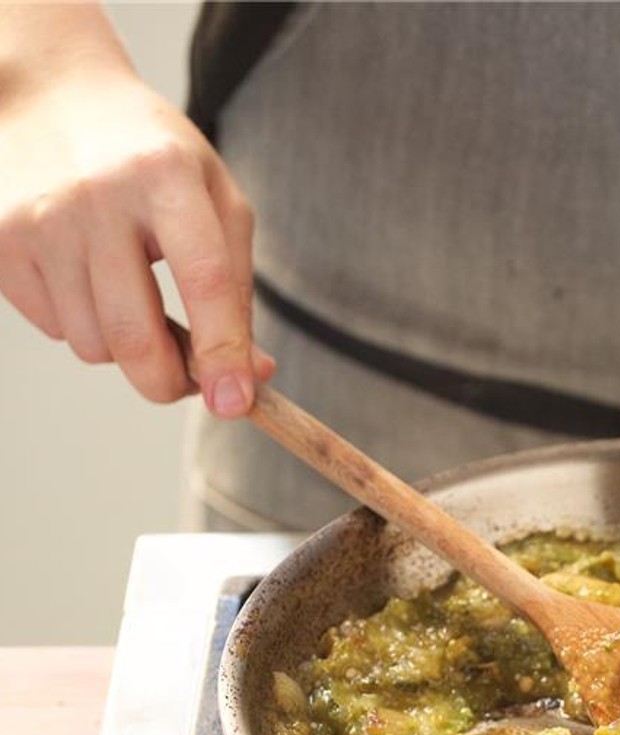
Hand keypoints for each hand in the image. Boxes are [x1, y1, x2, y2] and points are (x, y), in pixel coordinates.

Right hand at [0, 61, 272, 415]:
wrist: (56, 99)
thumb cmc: (155, 160)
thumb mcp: (216, 200)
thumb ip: (237, 287)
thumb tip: (249, 375)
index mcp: (167, 176)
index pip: (204, 281)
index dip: (222, 353)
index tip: (235, 403)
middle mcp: (98, 197)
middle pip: (134, 335)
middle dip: (168, 382)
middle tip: (187, 382)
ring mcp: (41, 220)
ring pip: (94, 345)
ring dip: (124, 346)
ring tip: (132, 292)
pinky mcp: (2, 242)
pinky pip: (56, 329)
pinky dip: (84, 324)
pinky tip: (89, 276)